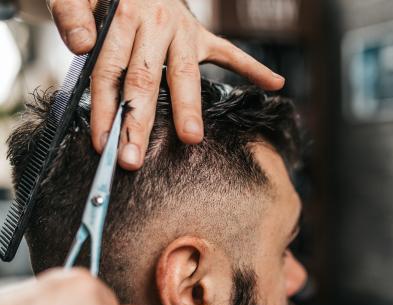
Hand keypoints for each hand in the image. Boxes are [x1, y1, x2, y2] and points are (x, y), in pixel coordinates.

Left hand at [47, 0, 285, 169]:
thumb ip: (72, 14)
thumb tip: (81, 46)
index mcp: (124, 16)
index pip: (110, 71)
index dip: (104, 108)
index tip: (103, 144)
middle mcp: (156, 23)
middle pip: (146, 80)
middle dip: (140, 122)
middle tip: (135, 158)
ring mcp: (184, 31)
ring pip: (185, 74)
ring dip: (189, 107)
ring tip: (191, 138)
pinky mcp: (202, 35)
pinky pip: (231, 53)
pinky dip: (253, 68)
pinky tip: (275, 83)